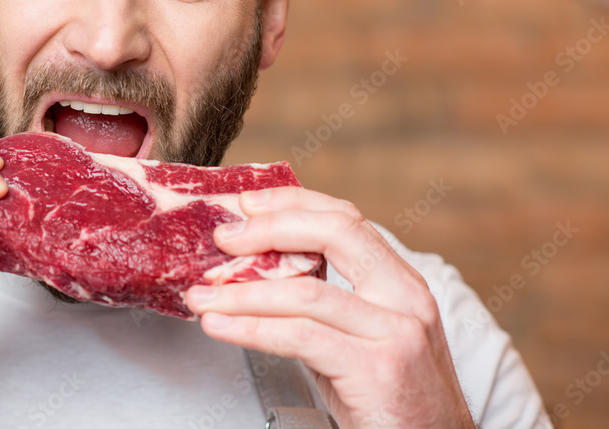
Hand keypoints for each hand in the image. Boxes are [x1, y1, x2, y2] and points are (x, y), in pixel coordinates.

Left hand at [185, 186, 474, 428]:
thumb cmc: (392, 405)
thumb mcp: (360, 341)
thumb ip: (322, 307)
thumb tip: (255, 278)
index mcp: (402, 284)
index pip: (347, 219)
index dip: (294, 203)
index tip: (249, 203)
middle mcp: (406, 299)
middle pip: (334, 233)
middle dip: (269, 229)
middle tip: (223, 239)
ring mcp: (397, 332)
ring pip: (306, 292)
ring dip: (241, 292)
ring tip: (202, 296)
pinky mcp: (378, 370)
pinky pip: (299, 337)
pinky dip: (249, 328)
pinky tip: (219, 326)